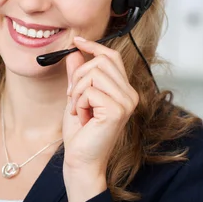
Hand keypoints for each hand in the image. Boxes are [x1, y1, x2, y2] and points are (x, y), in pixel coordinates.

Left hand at [62, 36, 138, 173]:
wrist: (81, 160)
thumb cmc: (80, 133)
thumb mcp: (76, 97)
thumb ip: (77, 75)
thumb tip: (74, 52)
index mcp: (123, 90)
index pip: (112, 57)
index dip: (94, 46)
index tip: (77, 41)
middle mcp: (129, 94)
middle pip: (101, 60)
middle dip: (79, 75)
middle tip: (72, 96)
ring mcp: (126, 102)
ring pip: (93, 73)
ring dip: (77, 91)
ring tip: (78, 109)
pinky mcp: (117, 110)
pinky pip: (89, 90)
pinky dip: (78, 102)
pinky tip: (82, 117)